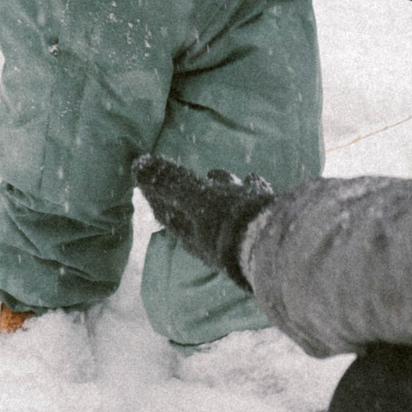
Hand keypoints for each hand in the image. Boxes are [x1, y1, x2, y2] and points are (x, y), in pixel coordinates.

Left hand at [133, 155, 273, 289]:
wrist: (274, 246)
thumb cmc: (229, 224)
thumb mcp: (196, 197)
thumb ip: (170, 181)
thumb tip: (137, 165)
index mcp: (192, 233)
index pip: (167, 212)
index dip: (156, 195)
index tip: (147, 180)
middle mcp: (214, 237)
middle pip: (198, 211)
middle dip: (193, 192)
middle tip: (182, 178)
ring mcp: (238, 234)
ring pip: (228, 206)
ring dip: (225, 189)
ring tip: (227, 177)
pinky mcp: (262, 229)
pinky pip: (253, 205)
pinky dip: (251, 190)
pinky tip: (257, 183)